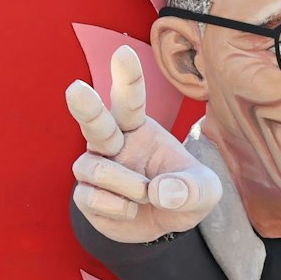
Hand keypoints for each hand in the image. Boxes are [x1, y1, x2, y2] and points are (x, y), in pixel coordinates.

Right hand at [66, 46, 220, 244]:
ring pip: (94, 168)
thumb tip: (160, 191)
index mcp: (139, 128)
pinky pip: (92, 198)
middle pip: (95, 122)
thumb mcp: (204, 192)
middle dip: (86, 106)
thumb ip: (193, 189)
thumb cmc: (182, 193)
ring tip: (145, 194)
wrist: (163, 227)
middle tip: (75, 88)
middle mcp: (113, 142)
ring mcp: (95, 166)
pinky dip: (118, 209)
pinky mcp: (84, 194)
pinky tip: (130, 209)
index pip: (132, 101)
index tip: (124, 52)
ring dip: (125, 184)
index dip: (128, 78)